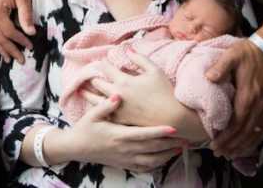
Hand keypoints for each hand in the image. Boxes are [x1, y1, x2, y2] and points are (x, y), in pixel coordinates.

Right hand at [51, 95, 181, 172]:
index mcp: (118, 135)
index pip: (143, 134)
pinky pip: (144, 167)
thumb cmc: (85, 129)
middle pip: (152, 148)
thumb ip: (106, 105)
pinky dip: (157, 164)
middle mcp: (124, 149)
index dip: (159, 131)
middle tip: (186, 138)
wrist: (76, 148)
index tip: (173, 127)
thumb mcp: (92, 115)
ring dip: (167, 155)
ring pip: (151, 160)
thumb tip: (118, 95)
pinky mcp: (124, 164)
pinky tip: (165, 158)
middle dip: (170, 144)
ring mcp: (125, 159)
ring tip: (180, 148)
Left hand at [84, 51, 175, 127]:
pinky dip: (97, 108)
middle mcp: (117, 95)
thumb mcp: (155, 71)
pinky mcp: (120, 121)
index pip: (106, 68)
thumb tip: (129, 49)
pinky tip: (94, 107)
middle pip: (97, 83)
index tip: (99, 60)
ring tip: (81, 91)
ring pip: (95, 100)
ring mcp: (117, 109)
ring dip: (88, 93)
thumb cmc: (165, 92)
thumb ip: (140, 58)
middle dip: (93, 77)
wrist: (172, 118)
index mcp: (124, 81)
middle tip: (87, 74)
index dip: (102, 62)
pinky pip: (104, 113)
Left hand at [206, 39, 262, 157]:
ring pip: (256, 133)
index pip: (236, 123)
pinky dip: (256, 139)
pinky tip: (249, 145)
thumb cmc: (250, 53)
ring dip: (243, 146)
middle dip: (232, 145)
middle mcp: (259, 106)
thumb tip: (209, 78)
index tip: (215, 144)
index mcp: (248, 95)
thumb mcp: (233, 55)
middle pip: (245, 132)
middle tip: (219, 153)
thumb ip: (221, 67)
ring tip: (231, 154)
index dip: (226, 137)